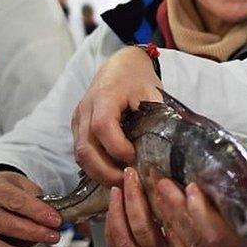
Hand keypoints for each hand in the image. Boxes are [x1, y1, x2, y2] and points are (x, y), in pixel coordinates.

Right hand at [72, 46, 161, 185]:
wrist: (120, 64)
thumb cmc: (138, 79)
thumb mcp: (153, 93)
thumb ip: (158, 117)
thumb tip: (169, 149)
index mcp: (105, 96)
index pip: (103, 126)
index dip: (117, 148)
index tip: (135, 159)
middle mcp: (85, 108)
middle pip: (85, 148)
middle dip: (106, 171)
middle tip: (128, 182)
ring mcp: (78, 118)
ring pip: (79, 155)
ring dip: (99, 173)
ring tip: (122, 182)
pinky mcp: (77, 127)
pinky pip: (81, 152)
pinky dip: (95, 166)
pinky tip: (113, 172)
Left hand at [105, 167, 231, 246]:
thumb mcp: (214, 239)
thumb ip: (205, 216)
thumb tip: (196, 181)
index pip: (171, 221)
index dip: (163, 195)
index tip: (158, 174)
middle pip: (142, 228)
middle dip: (134, 197)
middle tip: (132, 175)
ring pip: (123, 239)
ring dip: (117, 212)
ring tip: (118, 189)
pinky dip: (111, 228)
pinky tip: (113, 210)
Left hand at [155, 160, 246, 246]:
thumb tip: (235, 148)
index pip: (219, 232)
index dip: (200, 211)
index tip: (190, 185)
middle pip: (200, 240)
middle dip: (177, 210)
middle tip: (163, 182)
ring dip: (173, 221)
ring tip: (161, 194)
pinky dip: (179, 239)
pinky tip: (169, 220)